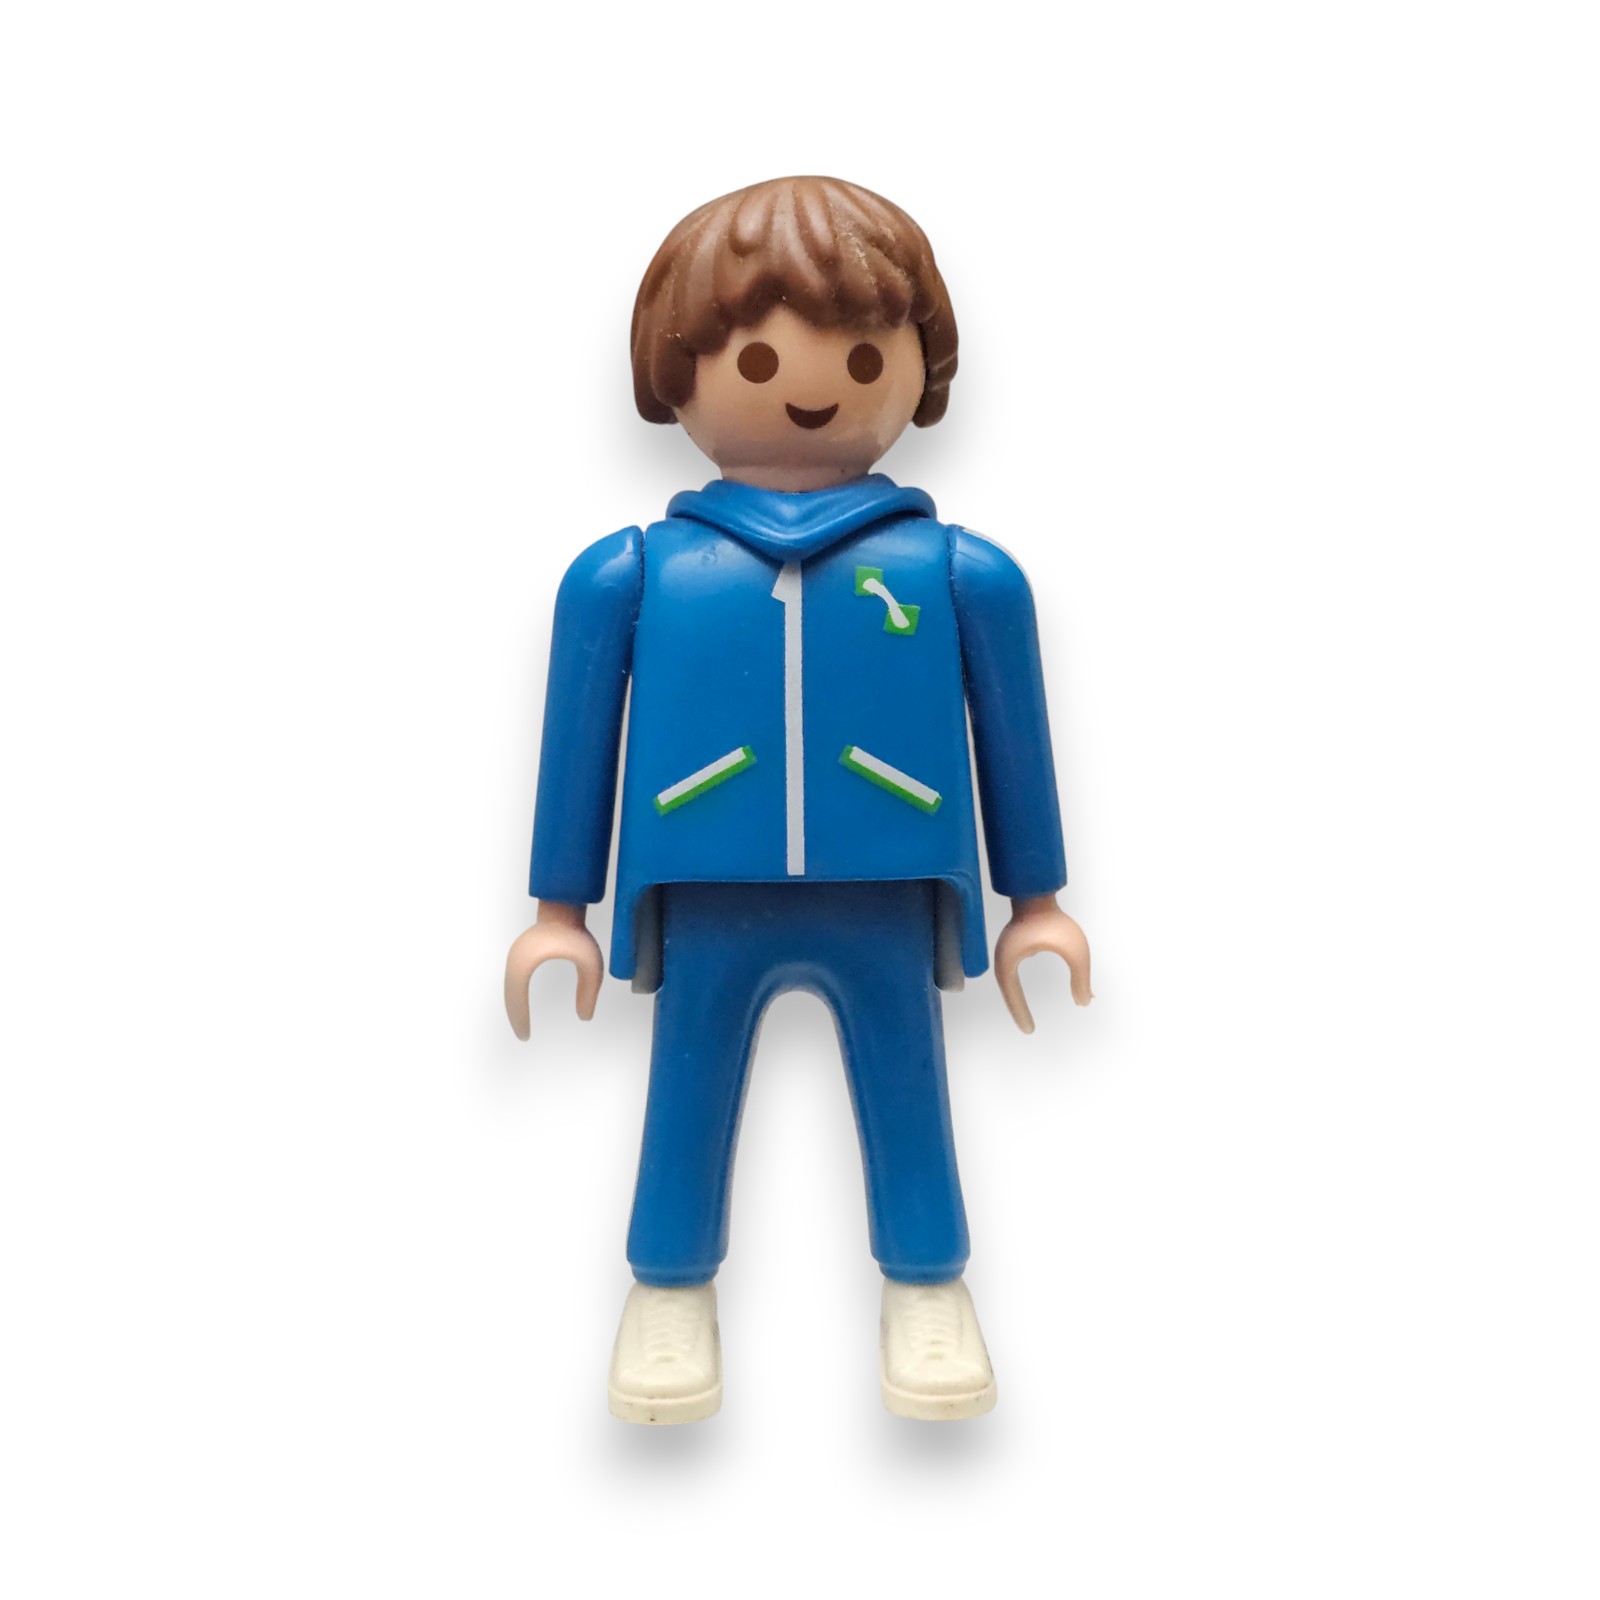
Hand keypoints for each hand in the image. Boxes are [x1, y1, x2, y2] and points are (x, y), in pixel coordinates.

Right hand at [504, 900, 603, 1038]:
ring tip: (522, 1027)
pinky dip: (515, 996)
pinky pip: (513, 980)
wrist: (563, 906)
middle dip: (514, 1016)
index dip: (519, 1017)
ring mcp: (514, 955)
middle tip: (523, 1037)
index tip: (525, 1035)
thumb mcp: (590, 964)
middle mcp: (514, 958)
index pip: (517, 996)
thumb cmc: (577, 934)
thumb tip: (585, 1018)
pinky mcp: (519, 953)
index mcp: (526, 961)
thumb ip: (589, 991)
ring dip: (513, 1006)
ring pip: (509, 987)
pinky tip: (523, 1007)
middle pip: (509, 994)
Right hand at [993, 894, 1091, 1034]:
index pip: (1012, 997)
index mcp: (1008, 962)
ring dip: (1019, 999)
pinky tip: (1034, 988)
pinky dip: (1022, 985)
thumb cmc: (1055, 920)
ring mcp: (1007, 951)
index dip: (1020, 1015)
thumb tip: (1085, 1003)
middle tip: (1028, 1029)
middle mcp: (1002, 959)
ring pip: (1011, 983)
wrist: (1037, 892)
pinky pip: (1016, 972)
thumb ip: (1081, 977)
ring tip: (1028, 1016)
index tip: (1030, 1031)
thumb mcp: (1075, 951)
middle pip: (1009, 993)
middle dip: (1018, 1011)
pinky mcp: (1015, 946)